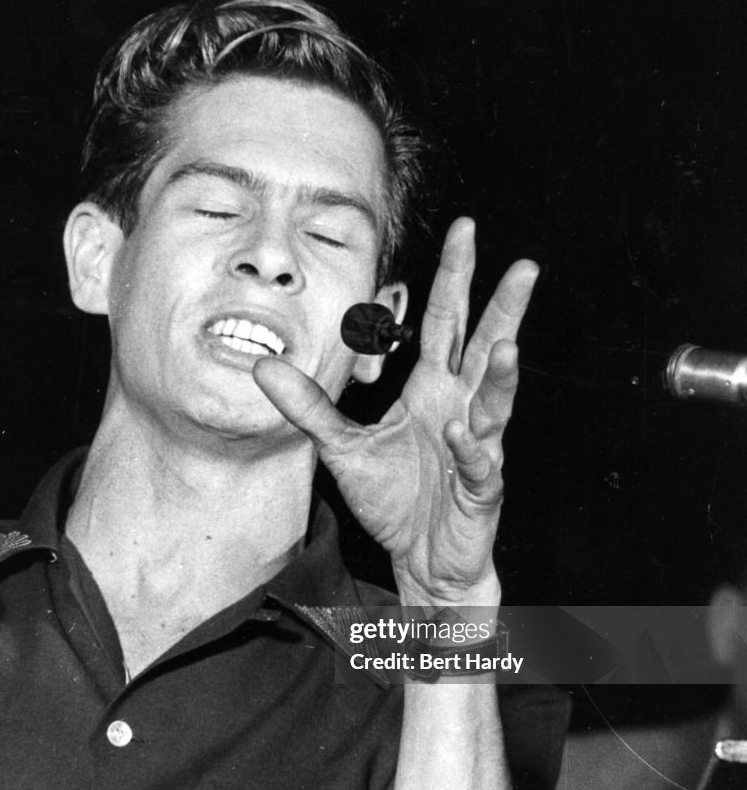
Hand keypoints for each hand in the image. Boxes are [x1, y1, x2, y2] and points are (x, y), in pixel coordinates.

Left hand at [253, 217, 537, 605]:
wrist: (421, 559)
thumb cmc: (395, 500)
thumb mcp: (343, 447)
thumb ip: (309, 405)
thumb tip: (264, 364)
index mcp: (433, 391)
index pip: (447, 323)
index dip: (455, 278)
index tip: (464, 230)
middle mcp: (460, 409)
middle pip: (485, 349)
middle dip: (505, 309)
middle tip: (525, 267)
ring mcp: (476, 448)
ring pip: (494, 406)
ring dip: (500, 378)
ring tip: (504, 346)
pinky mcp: (480, 490)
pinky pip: (478, 466)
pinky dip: (471, 451)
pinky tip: (461, 434)